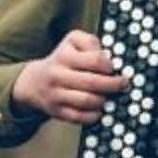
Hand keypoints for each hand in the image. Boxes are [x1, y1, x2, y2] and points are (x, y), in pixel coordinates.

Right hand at [10, 30, 127, 124]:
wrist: (33, 81)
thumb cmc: (64, 59)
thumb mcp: (73, 41)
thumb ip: (91, 42)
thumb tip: (109, 57)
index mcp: (64, 56)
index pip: (95, 60)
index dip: (109, 65)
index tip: (114, 68)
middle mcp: (57, 75)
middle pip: (92, 82)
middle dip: (113, 85)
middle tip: (123, 84)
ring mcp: (55, 94)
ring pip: (87, 101)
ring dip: (104, 100)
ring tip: (110, 96)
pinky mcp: (55, 111)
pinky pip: (78, 117)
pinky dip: (93, 115)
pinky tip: (100, 110)